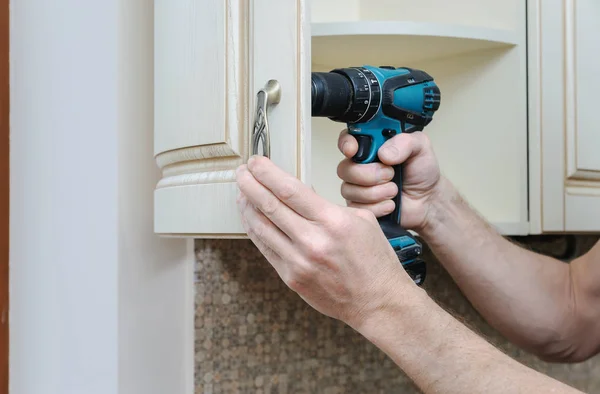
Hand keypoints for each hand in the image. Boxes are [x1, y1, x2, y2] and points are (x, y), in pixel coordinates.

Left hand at [235, 155, 416, 328]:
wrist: (377, 301)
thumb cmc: (373, 259)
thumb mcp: (362, 219)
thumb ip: (328, 205)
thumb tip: (299, 192)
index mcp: (333, 222)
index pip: (290, 190)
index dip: (267, 173)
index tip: (255, 162)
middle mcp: (313, 241)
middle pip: (269, 206)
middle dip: (250, 184)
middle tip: (241, 172)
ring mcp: (299, 262)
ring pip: (261, 227)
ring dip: (247, 206)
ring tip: (241, 192)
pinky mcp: (291, 278)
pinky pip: (265, 249)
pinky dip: (254, 230)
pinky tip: (251, 217)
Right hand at [337, 130, 442, 231]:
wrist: (427, 200)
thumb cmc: (421, 172)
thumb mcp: (420, 147)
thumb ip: (405, 142)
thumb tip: (384, 153)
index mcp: (371, 146)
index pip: (346, 140)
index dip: (346, 144)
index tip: (353, 151)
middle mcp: (360, 165)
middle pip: (344, 169)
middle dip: (370, 174)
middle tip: (391, 174)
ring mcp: (357, 187)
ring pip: (349, 190)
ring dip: (376, 193)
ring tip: (395, 190)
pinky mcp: (360, 206)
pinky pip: (356, 207)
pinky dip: (377, 207)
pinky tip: (390, 204)